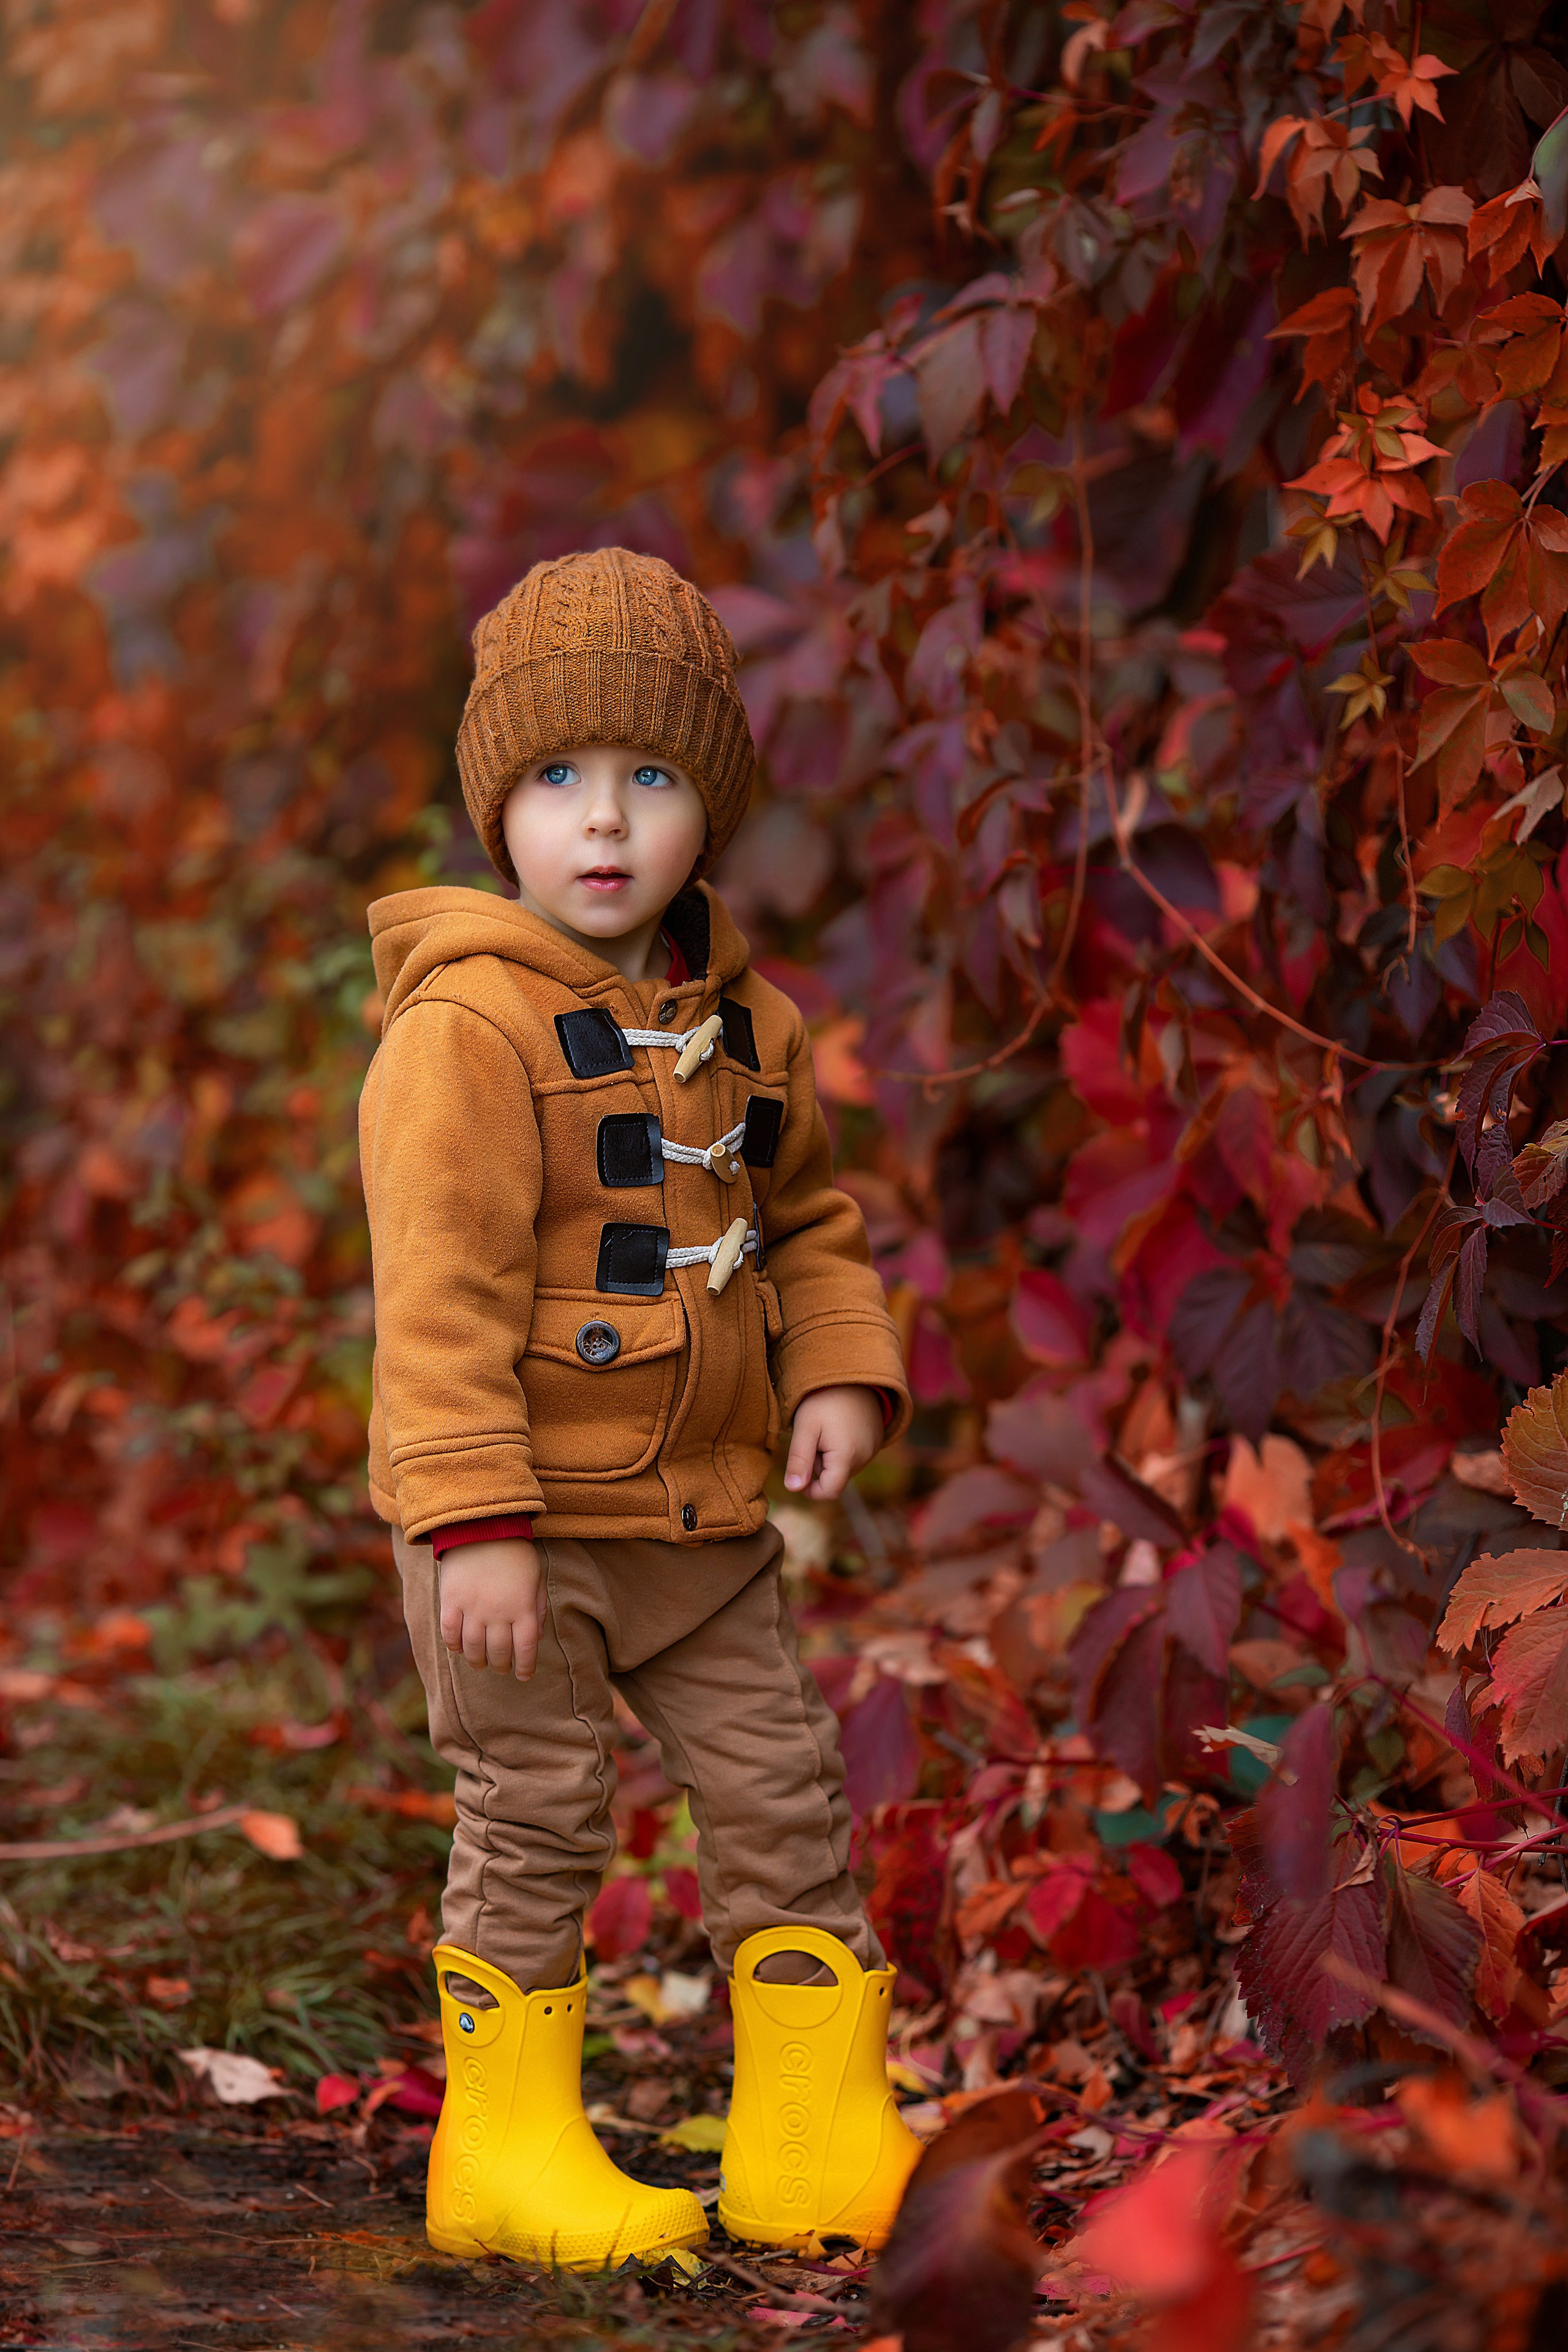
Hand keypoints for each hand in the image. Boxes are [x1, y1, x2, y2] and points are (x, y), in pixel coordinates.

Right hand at [438, 1540, 546, 1679]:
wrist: (483, 1526)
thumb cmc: (515, 1553)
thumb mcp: (536, 1578)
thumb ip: (537, 1608)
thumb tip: (536, 1637)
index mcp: (523, 1607)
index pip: (526, 1648)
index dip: (526, 1667)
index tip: (524, 1675)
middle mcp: (498, 1612)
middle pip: (499, 1652)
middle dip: (501, 1665)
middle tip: (501, 1668)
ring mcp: (473, 1608)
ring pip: (473, 1648)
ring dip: (477, 1661)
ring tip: (480, 1663)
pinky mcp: (451, 1601)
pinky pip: (450, 1633)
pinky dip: (454, 1645)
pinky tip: (459, 1647)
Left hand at [783, 1385, 882, 1500]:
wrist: (853, 1374)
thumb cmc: (824, 1400)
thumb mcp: (805, 1428)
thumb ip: (799, 1460)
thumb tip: (793, 1489)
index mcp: (847, 1457)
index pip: (829, 1492)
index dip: (811, 1491)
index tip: (797, 1475)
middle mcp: (865, 1457)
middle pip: (835, 1479)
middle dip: (819, 1467)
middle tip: (813, 1439)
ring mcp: (873, 1449)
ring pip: (844, 1468)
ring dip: (830, 1458)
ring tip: (826, 1431)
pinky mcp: (876, 1441)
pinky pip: (855, 1456)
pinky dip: (842, 1449)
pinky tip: (838, 1427)